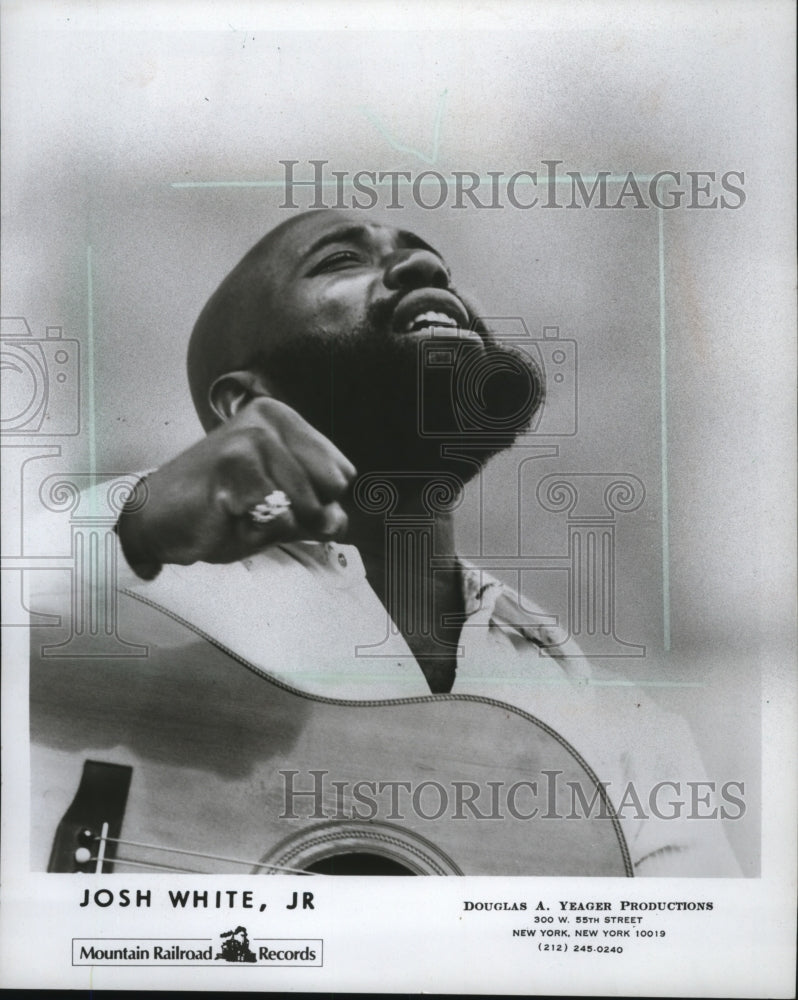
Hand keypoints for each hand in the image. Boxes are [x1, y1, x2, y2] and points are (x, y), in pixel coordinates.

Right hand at [117, 397, 355, 574]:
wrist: (155, 520)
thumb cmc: (217, 508)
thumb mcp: (278, 509)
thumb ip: (316, 512)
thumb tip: (340, 520)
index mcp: (283, 419)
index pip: (342, 474)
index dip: (318, 502)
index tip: (276, 497)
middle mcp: (269, 419)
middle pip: (330, 489)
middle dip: (300, 514)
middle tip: (254, 506)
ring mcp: (251, 439)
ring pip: (306, 505)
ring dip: (274, 524)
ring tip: (239, 510)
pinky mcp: (234, 467)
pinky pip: (278, 519)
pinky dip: (256, 532)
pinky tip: (225, 515)